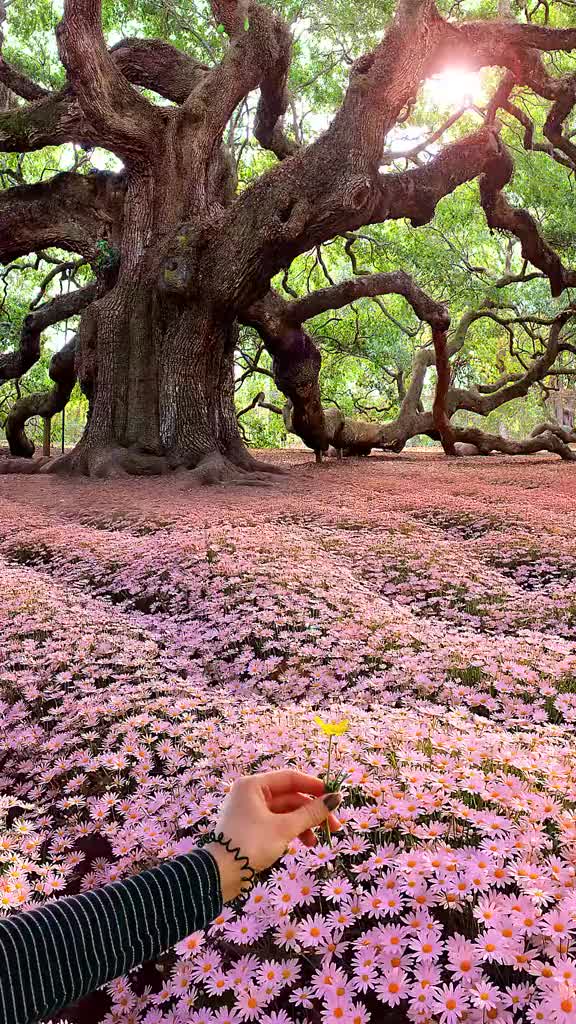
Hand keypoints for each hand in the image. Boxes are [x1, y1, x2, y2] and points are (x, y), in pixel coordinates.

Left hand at [205, 770, 341, 900]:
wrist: (220, 875)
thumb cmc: (251, 844)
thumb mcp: (284, 828)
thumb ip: (311, 813)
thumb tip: (336, 798)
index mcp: (253, 785)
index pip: (290, 778)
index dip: (314, 786)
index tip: (334, 797)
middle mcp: (251, 794)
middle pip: (290, 797)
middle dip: (312, 812)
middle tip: (334, 827)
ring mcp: (250, 812)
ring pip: (285, 812)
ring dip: (303, 825)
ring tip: (316, 843)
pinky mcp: (251, 829)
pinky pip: (277, 824)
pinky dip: (291, 832)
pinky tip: (303, 844)